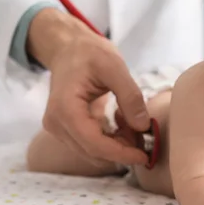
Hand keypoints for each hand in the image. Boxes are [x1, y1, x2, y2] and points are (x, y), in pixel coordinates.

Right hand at [27, 8, 150, 166]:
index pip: (94, 144)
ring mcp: (59, 129)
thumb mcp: (115, 67)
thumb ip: (130, 97)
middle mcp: (57, 124)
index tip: (145, 155)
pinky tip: (122, 121)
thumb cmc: (89, 53)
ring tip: (134, 124)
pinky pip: (91, 144)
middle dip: (122, 150)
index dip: (121, 153)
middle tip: (146, 136)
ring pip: (93, 151)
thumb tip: (143, 126)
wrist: (69, 49)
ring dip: (118, 145)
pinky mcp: (66, 129)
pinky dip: (110, 139)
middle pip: (94, 152)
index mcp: (65, 109)